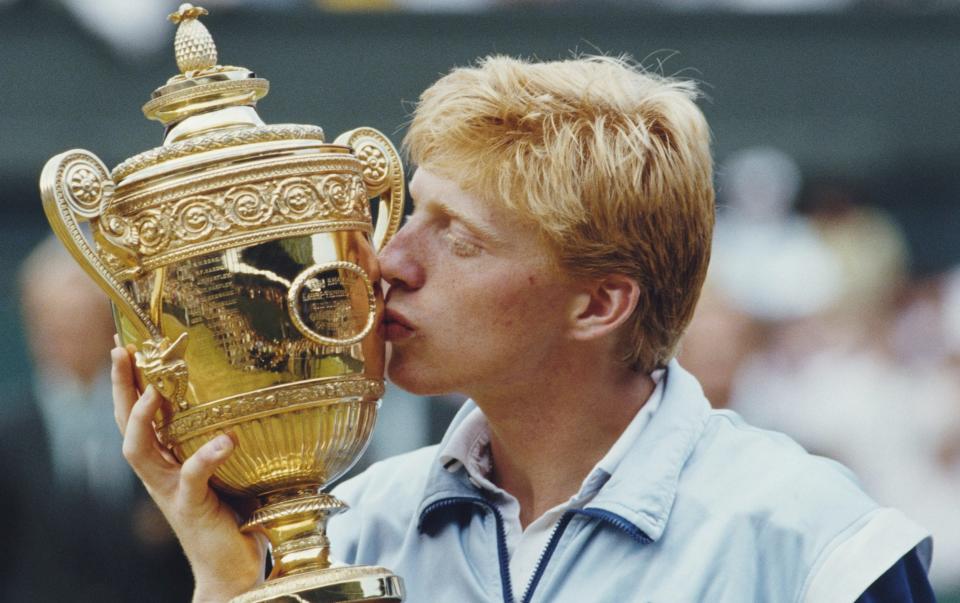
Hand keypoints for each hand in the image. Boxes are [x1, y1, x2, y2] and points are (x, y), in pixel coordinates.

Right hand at [111, 345, 265, 602]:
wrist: (233, 568)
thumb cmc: (235, 513)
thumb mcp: (229, 467)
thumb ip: (230, 436)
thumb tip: (258, 392)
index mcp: (166, 458)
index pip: (138, 412)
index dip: (128, 379)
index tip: (124, 341)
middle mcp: (159, 471)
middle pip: (125, 422)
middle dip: (120, 385)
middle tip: (121, 350)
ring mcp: (170, 490)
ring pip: (139, 450)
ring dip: (142, 418)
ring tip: (153, 391)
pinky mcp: (190, 507)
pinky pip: (192, 476)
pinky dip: (207, 456)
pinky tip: (226, 439)